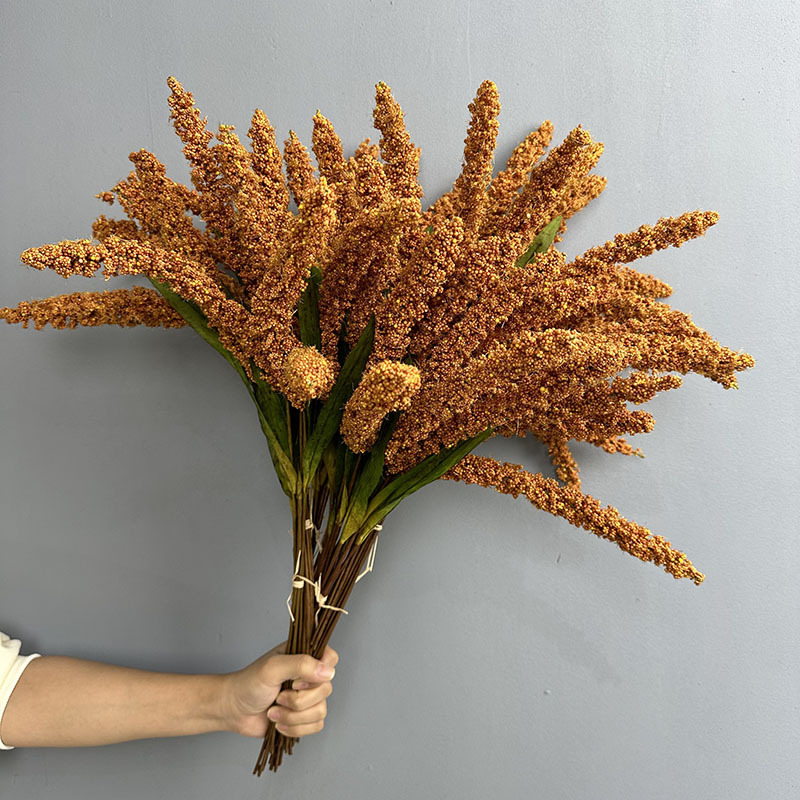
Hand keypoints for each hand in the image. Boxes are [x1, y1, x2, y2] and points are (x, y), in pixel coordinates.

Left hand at [220, 641, 337, 738]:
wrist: (234, 710)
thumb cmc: (249, 683)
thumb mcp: (273, 668)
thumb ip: (300, 665)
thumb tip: (328, 671)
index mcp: (304, 656)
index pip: (331, 658)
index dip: (320, 672)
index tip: (297, 681)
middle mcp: (309, 675)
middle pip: (326, 689)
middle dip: (299, 700)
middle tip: (279, 697)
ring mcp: (307, 697)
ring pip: (321, 710)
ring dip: (294, 716)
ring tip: (274, 711)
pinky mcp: (304, 717)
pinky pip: (316, 726)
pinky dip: (295, 728)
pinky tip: (279, 723)